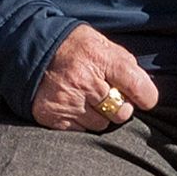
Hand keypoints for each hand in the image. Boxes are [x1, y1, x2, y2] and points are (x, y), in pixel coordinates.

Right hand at [31, 25, 160, 133]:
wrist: (29, 49)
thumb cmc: (73, 47)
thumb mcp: (101, 44)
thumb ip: (125, 64)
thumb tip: (145, 90)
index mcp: (100, 58)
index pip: (137, 85)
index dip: (146, 96)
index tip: (145, 99)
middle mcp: (84, 81)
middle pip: (121, 112)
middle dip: (120, 107)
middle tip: (110, 97)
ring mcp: (68, 101)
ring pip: (101, 125)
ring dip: (99, 116)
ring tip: (87, 98)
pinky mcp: (53, 116)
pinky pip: (81, 131)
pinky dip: (81, 121)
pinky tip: (73, 105)